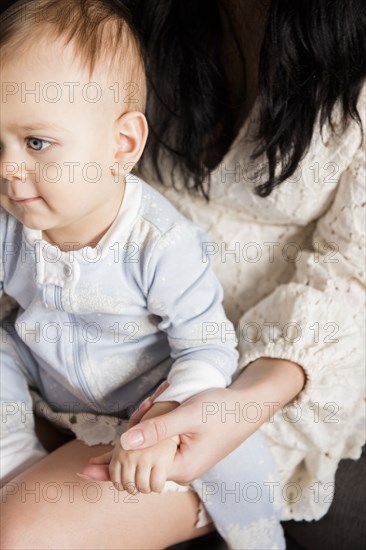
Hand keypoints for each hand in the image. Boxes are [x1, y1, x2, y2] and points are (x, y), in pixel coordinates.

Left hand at [81, 358, 305, 484]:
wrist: (249, 405)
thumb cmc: (221, 409)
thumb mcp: (188, 415)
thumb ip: (157, 429)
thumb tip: (124, 440)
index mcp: (180, 469)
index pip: (136, 472)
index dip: (116, 462)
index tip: (93, 460)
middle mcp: (181, 471)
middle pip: (139, 467)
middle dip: (123, 450)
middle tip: (124, 422)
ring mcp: (184, 462)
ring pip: (148, 457)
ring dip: (138, 437)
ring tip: (140, 409)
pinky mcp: (186, 451)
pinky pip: (159, 449)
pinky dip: (149, 436)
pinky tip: (140, 426)